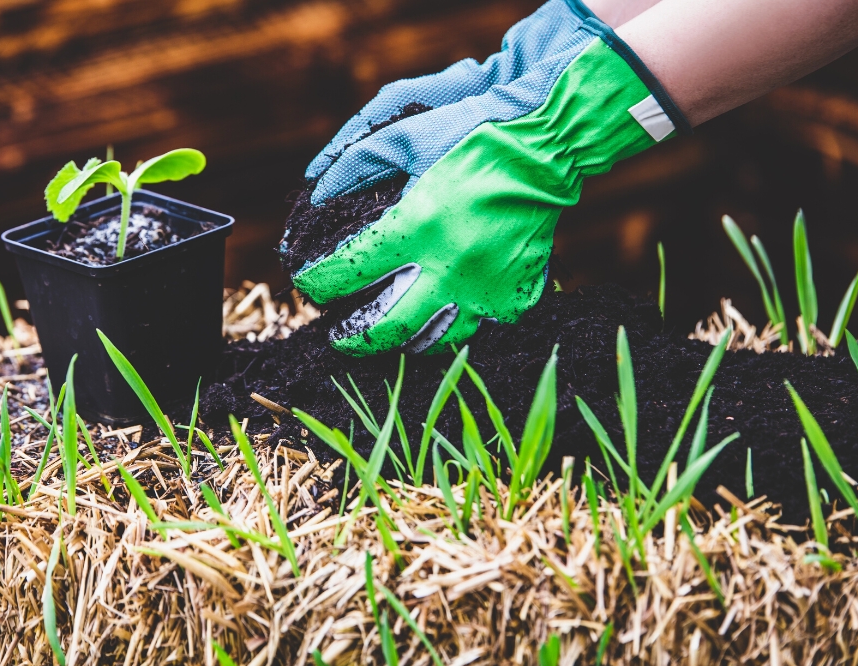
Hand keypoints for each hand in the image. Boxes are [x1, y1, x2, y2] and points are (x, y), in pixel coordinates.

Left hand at [292, 0, 686, 355]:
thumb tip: (316, 195)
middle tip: (337, 334)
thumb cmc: (473, 133)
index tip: (308, 281)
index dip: (317, 282)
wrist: (549, 143)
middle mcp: (452, 265)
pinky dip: (447, 326)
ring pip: (430, 340)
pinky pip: (474, 329)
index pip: (348, 272)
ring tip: (382, 330)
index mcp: (420, 224)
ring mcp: (487, 288)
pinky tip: (433, 316)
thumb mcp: (404, 135)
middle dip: (350, 337)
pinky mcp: (515, 297)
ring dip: (398, 339)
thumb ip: (353, 165)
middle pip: (385, 328)